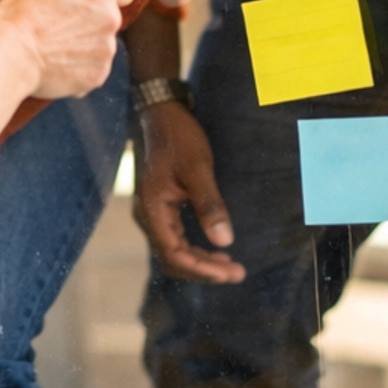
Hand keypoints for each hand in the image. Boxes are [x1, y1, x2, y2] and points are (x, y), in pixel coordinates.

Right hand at [0, 0, 133, 100]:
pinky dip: (79, 65)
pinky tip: (56, 60)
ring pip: (102, 42)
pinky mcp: (96, 76)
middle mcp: (111, 21)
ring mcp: (105, 51)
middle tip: (59, 20)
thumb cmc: (25, 9)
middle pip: (111, 15)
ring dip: (85, 42)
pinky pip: (93, 67)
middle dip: (92, 17)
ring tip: (54, 42)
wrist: (9, 54)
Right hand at [133, 103, 243, 283]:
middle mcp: (149, 216)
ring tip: (231, 267)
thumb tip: (225, 242)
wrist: (162, 113)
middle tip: (238, 273)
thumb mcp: (198, 168)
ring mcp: (154, 213)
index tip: (231, 272)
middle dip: (205, 270)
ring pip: (175, 251)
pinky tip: (215, 248)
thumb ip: (209, 205)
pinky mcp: (162, 207)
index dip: (203, 269)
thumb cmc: (179, 137)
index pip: (174, 255)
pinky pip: (176, 239)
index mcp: (153, 209)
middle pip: (173, 259)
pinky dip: (196, 249)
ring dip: (201, 262)